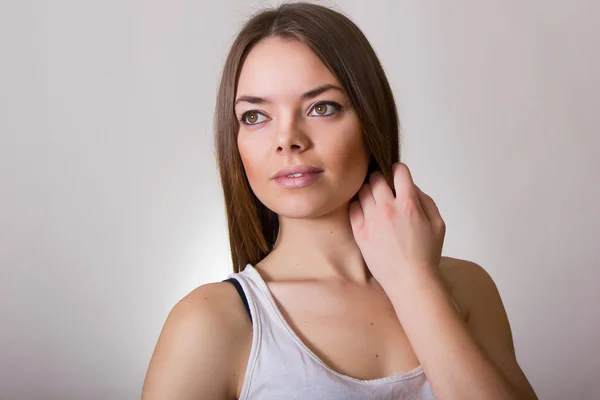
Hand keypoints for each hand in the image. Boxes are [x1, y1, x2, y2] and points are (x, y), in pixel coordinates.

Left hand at [348, 162, 445, 289]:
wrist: (410, 281)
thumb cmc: (426, 254)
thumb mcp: (438, 224)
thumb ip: (425, 200)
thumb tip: (410, 186)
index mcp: (409, 205)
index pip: (399, 172)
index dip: (398, 170)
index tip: (397, 174)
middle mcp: (388, 209)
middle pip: (376, 178)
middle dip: (380, 178)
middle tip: (383, 185)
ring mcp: (371, 220)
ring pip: (363, 191)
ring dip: (368, 190)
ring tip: (374, 199)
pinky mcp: (360, 232)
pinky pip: (352, 207)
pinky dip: (358, 204)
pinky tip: (365, 210)